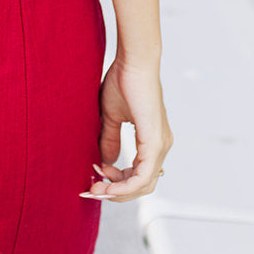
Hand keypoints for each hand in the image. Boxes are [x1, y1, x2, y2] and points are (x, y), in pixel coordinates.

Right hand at [80, 57, 173, 202]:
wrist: (133, 62)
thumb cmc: (123, 81)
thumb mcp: (112, 116)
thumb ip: (110, 139)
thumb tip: (105, 162)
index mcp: (153, 139)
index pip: (140, 174)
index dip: (117, 181)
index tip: (95, 174)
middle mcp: (161, 145)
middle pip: (143, 185)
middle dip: (116, 191)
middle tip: (93, 189)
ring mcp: (160, 145)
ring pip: (144, 184)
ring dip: (118, 190)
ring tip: (96, 187)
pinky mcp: (155, 142)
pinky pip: (143, 176)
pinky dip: (124, 184)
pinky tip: (107, 182)